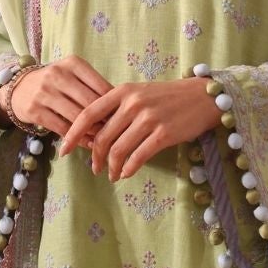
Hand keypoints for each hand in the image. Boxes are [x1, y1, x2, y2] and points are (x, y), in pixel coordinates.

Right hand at [5, 56, 113, 136]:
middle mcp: (57, 75)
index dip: (114, 105)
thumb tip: (119, 109)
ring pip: (77, 117)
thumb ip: (94, 87)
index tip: (121, 117)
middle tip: (115, 132)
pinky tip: (86, 144)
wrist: (19, 88)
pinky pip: (62, 128)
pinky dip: (77, 139)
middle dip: (104, 120)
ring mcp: (44, 93)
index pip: (101, 86)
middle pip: (90, 103)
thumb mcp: (74, 75)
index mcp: (73, 63)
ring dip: (92, 132)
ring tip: (103, 140)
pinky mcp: (35, 111)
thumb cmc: (56, 83)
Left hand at [59, 77, 222, 180]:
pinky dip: (128, 169)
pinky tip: (126, 173)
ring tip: (112, 175)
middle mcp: (133, 104)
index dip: (73, 133)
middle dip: (95, 157)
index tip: (64, 149)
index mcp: (123, 92)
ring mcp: (148, 119)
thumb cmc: (168, 98)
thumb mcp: (140, 94)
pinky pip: (138, 157)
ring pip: (118, 150)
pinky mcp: (163, 134)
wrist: (202, 97)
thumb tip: (95, 133)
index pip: (88, 114)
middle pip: (102, 137)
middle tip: (95, 169)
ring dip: (112, 167)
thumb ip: (118, 108)